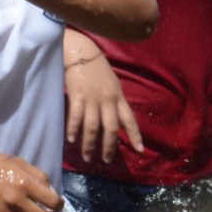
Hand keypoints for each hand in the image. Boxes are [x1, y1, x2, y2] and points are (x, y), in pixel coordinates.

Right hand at [62, 36, 143, 167]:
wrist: (82, 52)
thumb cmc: (98, 68)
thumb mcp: (113, 84)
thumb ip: (116, 102)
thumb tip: (119, 121)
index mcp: (119, 97)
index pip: (130, 120)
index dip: (135, 136)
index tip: (139, 150)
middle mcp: (108, 100)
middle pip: (111, 129)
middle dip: (110, 147)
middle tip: (107, 160)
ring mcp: (92, 99)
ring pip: (93, 127)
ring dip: (90, 144)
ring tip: (88, 157)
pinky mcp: (77, 96)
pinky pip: (76, 117)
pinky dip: (74, 129)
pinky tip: (72, 139)